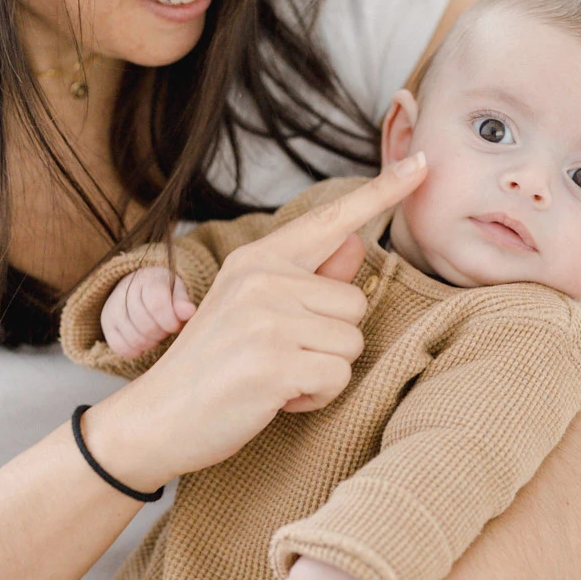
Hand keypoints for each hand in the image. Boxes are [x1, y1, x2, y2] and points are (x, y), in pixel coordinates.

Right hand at [81, 156, 428, 492]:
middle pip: (355, 303)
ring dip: (322, 372)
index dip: (384, 191)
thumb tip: (358, 240)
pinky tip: (274, 399)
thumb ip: (310, 276)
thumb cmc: (213, 365)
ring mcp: (266, 319)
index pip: (333, 219)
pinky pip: (337, 377)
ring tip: (276, 377)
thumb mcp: (255, 307)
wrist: (157, 418)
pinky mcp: (273, 362)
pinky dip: (315, 398)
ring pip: (351, 343)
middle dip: (330, 341)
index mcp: (259, 259)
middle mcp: (262, 278)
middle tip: (279, 358)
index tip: (423, 162)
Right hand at [101, 266, 194, 357]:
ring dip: (150, 342)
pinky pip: (119, 346)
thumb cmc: (163, 291)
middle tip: (166, 330)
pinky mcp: (106, 323)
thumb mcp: (176, 290)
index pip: (157, 305)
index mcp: (147, 278)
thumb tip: (189, 312)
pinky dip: (134, 350)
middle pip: (146, 325)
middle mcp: (125, 290)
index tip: (176, 326)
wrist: (138, 287)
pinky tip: (143, 345)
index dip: (170, 321)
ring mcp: (112, 307)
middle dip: (161, 333)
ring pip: (133, 338)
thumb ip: (182, 301)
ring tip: (156, 335)